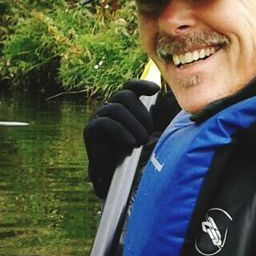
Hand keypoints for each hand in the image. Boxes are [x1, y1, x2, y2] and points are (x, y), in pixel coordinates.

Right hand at [83, 78, 161, 196]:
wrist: (111, 171)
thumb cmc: (128, 150)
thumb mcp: (142, 131)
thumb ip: (149, 118)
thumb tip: (165, 106)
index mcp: (120, 104)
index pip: (129, 86)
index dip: (141, 85)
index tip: (156, 90)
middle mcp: (107, 106)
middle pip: (124, 96)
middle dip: (141, 114)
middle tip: (149, 133)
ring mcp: (97, 116)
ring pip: (116, 108)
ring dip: (133, 125)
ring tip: (141, 142)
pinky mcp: (90, 129)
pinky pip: (106, 123)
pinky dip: (122, 132)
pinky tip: (131, 143)